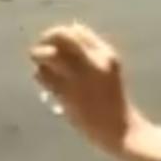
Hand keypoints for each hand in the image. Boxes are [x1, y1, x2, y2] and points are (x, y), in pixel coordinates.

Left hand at [30, 23, 139, 155]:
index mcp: (106, 54)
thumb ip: (92, 51)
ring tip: (44, 70)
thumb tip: (69, 30)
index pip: (77, 30)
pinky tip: (46, 86)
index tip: (56, 43)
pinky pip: (43, 76)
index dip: (62, 33)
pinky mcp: (66, 94)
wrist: (119, 130)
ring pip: (47, 56)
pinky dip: (40, 77)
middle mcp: (92, 62)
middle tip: (41, 50)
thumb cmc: (112, 100)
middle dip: (46, 39)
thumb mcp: (109, 70)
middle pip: (60, 36)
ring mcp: (78, 78)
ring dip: (40, 61)